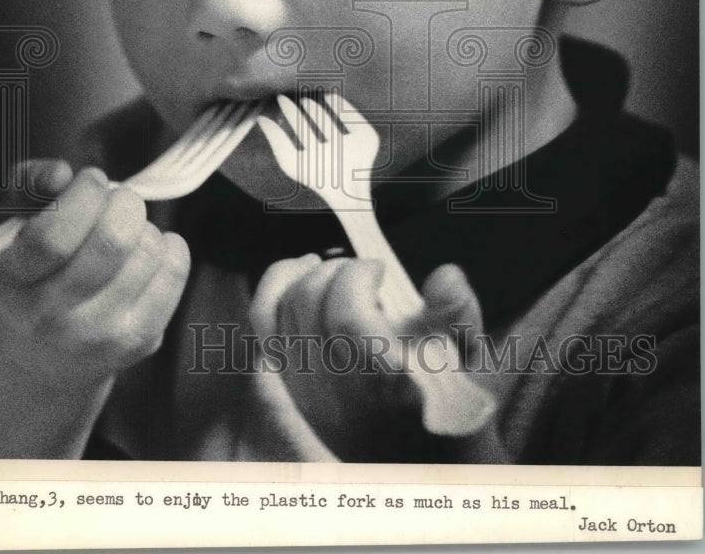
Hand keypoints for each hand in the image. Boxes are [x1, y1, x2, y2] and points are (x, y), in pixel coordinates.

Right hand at [0, 160, 189, 388]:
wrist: (43, 352)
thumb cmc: (34, 269)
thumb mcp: (15, 225)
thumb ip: (29, 185)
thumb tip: (60, 174)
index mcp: (11, 281)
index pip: (53, 236)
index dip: (83, 194)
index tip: (92, 180)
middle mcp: (50, 317)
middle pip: (113, 239)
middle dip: (123, 203)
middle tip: (116, 202)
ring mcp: (98, 335)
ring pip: (148, 250)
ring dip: (144, 227)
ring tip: (125, 235)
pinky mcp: (139, 340)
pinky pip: (174, 269)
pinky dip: (170, 246)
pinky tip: (147, 252)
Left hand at [250, 254, 497, 461]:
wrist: (422, 466)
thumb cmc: (450, 408)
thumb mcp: (472, 363)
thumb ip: (459, 314)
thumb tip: (444, 275)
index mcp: (383, 382)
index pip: (347, 314)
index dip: (359, 276)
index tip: (381, 270)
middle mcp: (334, 391)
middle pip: (308, 304)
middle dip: (335, 271)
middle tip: (365, 272)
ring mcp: (303, 391)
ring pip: (280, 310)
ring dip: (306, 276)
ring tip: (336, 271)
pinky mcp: (287, 386)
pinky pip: (262, 325)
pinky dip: (276, 287)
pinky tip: (300, 271)